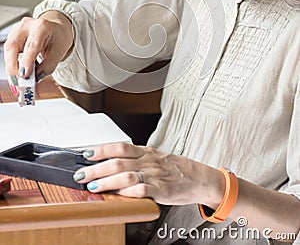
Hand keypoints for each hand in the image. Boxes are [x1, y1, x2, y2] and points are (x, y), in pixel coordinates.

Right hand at [4, 11, 73, 91]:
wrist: (56, 28)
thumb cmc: (58, 37)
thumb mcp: (59, 52)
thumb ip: (48, 66)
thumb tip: (36, 78)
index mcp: (42, 26)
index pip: (32, 45)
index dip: (26, 61)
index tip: (24, 75)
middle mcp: (27, 25)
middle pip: (13, 46)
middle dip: (12, 67)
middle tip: (17, 83)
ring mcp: (17, 29)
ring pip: (8, 49)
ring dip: (11, 67)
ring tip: (16, 82)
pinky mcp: (12, 36)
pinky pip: (9, 51)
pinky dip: (12, 64)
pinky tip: (16, 74)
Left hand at [73, 142, 223, 206]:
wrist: (199, 177)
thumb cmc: (174, 169)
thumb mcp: (153, 158)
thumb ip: (134, 160)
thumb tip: (109, 164)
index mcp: (145, 152)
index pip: (119, 147)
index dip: (101, 149)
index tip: (85, 154)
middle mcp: (148, 160)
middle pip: (118, 161)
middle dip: (96, 168)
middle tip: (80, 174)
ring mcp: (155, 175)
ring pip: (127, 174)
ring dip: (106, 181)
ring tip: (93, 187)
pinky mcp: (162, 190)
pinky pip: (143, 189)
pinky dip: (128, 192)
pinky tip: (118, 195)